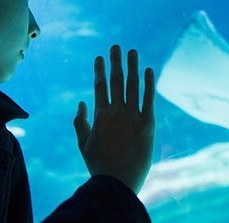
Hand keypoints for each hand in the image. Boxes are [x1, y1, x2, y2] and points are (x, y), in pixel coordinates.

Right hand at [74, 44, 155, 193]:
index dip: (100, 70)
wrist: (117, 182)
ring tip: (132, 52)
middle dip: (115, 62)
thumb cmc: (99, 165)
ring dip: (133, 67)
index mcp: (100, 115)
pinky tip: (149, 70)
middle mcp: (117, 112)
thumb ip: (79, 122)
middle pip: (116, 81)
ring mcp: (133, 116)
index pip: (100, 86)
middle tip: (116, 47)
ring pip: (133, 85)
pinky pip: (149, 99)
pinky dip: (149, 83)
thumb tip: (80, 103)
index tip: (100, 57)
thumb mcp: (83, 144)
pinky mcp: (148, 124)